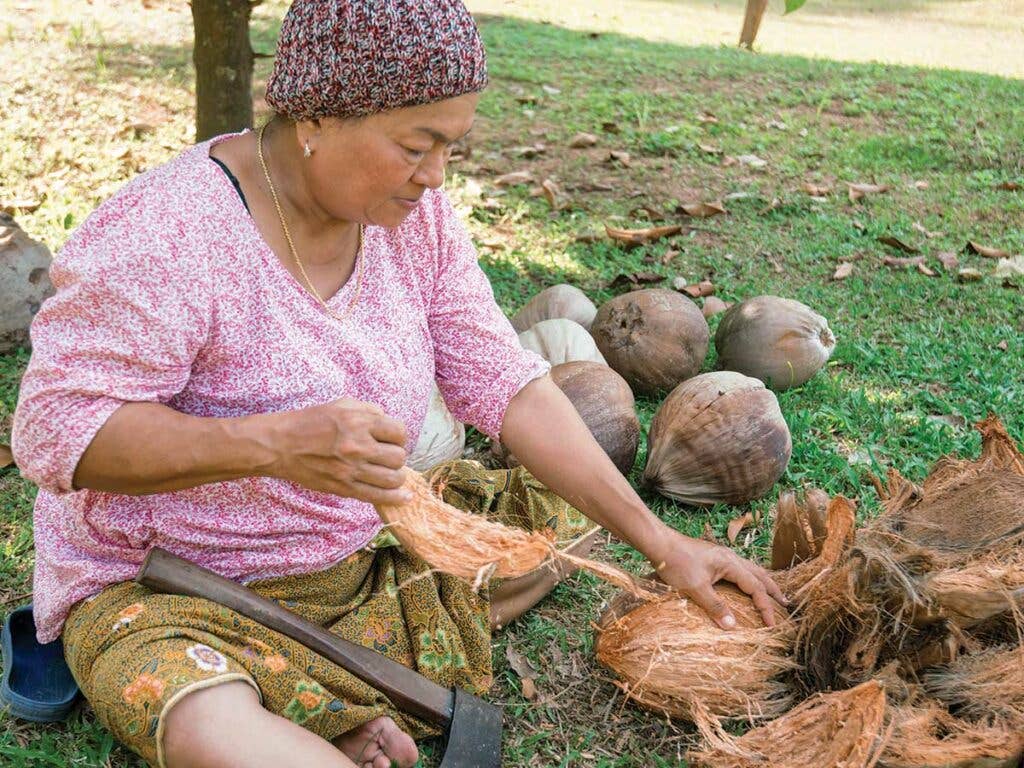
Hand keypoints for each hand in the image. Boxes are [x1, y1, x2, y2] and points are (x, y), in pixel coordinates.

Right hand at [265, 397, 412, 505]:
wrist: (282, 445)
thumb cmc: (312, 422)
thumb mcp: (342, 405)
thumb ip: (370, 411)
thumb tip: (390, 424)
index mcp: (359, 422)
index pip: (399, 432)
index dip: (398, 436)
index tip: (391, 440)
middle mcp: (358, 446)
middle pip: (398, 457)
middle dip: (397, 456)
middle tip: (386, 456)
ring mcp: (351, 469)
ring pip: (393, 478)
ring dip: (397, 476)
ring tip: (390, 473)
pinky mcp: (344, 488)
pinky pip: (378, 496)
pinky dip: (396, 498)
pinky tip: (405, 498)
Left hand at [651, 531, 787, 629]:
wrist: (659, 543)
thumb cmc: (676, 563)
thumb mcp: (695, 587)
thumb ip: (715, 606)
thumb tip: (732, 626)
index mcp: (730, 563)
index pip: (756, 587)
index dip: (765, 607)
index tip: (772, 624)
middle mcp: (730, 557)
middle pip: (759, 574)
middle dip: (773, 590)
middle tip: (785, 604)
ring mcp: (722, 556)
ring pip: (750, 570)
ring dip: (762, 583)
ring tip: (771, 593)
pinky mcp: (713, 558)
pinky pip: (739, 569)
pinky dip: (748, 578)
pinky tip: (744, 584)